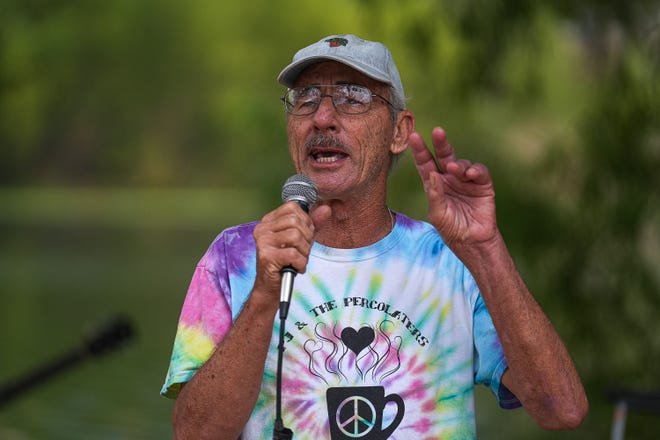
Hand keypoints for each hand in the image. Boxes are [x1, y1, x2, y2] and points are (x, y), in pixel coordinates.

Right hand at [253, 202, 315, 298]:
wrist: (270, 286)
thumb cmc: (286, 261)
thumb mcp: (302, 239)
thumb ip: (313, 223)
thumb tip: (326, 208)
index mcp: (268, 221)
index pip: (292, 207)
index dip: (305, 221)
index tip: (304, 235)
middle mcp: (262, 229)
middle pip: (295, 222)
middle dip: (306, 238)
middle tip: (302, 251)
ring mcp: (263, 242)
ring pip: (295, 237)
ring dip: (304, 252)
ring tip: (299, 260)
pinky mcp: (266, 257)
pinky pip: (293, 254)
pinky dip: (301, 263)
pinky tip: (296, 268)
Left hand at [409, 127, 497, 249]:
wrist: (472, 241)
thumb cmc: (451, 229)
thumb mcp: (437, 214)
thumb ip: (434, 194)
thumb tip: (433, 174)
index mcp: (434, 184)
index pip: (425, 164)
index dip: (420, 150)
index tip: (414, 137)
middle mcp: (449, 179)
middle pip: (443, 156)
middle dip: (441, 143)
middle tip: (438, 131)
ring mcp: (465, 181)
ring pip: (461, 163)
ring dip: (459, 164)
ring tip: (455, 169)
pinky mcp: (482, 185)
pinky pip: (480, 171)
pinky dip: (476, 170)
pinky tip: (471, 174)